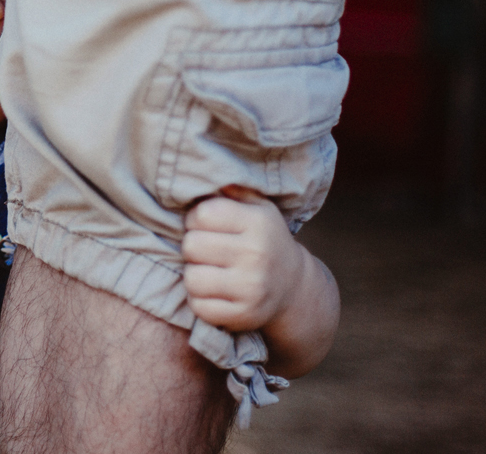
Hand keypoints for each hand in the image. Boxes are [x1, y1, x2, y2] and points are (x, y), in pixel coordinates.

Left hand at [182, 185, 307, 331]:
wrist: (294, 288)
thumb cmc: (263, 239)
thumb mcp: (257, 207)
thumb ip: (230, 188)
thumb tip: (197, 169)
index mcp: (259, 222)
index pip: (201, 214)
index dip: (196, 219)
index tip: (206, 225)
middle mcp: (257, 254)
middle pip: (191, 246)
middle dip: (193, 246)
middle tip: (207, 250)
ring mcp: (251, 288)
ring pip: (191, 278)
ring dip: (194, 274)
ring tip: (209, 270)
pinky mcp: (244, 316)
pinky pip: (199, 307)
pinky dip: (200, 301)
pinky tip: (215, 292)